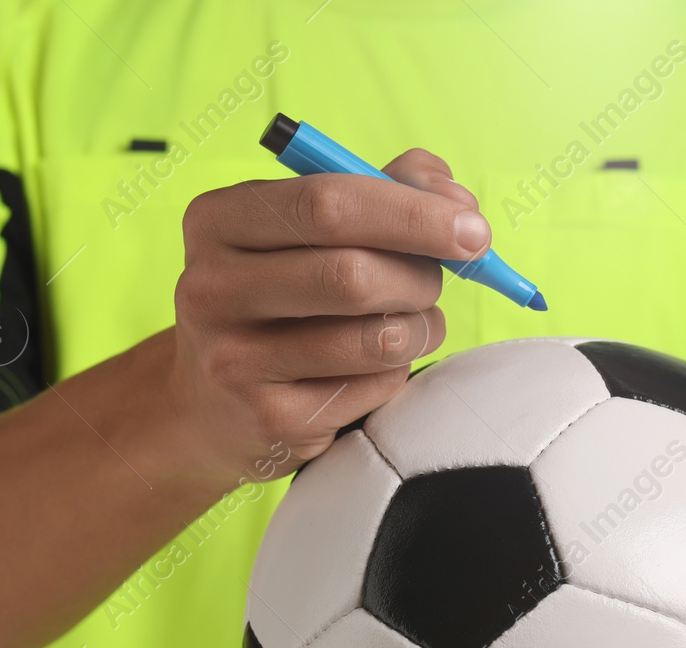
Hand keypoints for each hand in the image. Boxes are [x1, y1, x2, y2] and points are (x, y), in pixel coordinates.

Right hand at [166, 148, 490, 484]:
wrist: (214, 402)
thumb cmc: (286, 294)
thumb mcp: (313, 229)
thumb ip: (388, 189)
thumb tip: (458, 201)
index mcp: (218, 220)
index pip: (326, 202)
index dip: (413, 213)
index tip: (473, 228)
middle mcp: (211, 288)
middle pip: (354, 274)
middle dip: (421, 277)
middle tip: (437, 281)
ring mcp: (234, 360)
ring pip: (377, 337)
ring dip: (421, 327)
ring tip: (410, 323)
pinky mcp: (271, 419)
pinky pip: (376, 386)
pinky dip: (397, 371)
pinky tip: (371, 366)